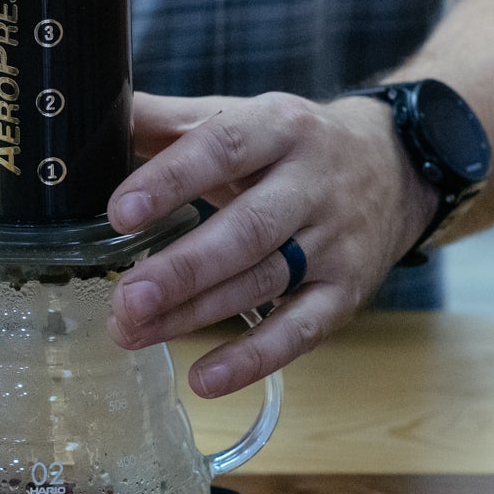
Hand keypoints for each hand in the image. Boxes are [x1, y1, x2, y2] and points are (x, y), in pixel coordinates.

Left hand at [105, 92, 438, 397]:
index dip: (171, 181)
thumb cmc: (292, 145)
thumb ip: (169, 120)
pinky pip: (301, 330)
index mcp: (280, 127)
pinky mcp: (347, 291)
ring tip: (134, 331)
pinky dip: (254, 358)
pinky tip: (204, 378)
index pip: (224, 148)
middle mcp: (313, 183)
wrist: (395, 166)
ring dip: (197, 313)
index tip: (120, 213)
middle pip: (247, 230)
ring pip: (264, 282)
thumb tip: (98, 114)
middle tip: (126, 298)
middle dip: (184, 268)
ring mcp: (334, 242)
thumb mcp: (241, 116)